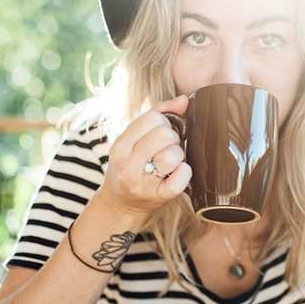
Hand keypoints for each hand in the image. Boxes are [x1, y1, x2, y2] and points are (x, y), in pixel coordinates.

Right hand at [97, 95, 191, 223]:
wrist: (121, 204)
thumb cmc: (130, 164)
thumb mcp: (132, 139)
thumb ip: (158, 113)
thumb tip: (184, 100)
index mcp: (120, 146)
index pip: (152, 118)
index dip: (163, 122)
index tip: (160, 132)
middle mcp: (127, 165)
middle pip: (165, 134)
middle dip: (172, 138)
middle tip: (167, 147)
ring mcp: (142, 183)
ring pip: (173, 155)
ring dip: (178, 156)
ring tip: (171, 162)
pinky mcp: (159, 197)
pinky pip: (181, 179)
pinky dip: (185, 173)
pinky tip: (178, 173)